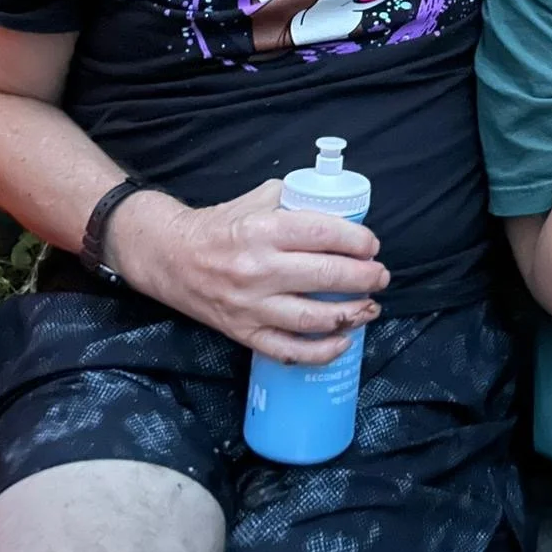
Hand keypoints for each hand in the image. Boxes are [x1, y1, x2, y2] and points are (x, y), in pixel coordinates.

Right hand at [109, 181, 388, 362]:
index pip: (322, 233)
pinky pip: (287, 350)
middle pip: (324, 276)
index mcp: (263, 230)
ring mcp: (250, 305)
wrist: (171, 257)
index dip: (356, 240)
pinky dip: (320, 352)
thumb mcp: (259, 199)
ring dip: (350, 315)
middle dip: (363, 277)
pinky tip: (342, 341)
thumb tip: (342, 208)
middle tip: (380, 276)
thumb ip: (298, 200)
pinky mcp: (243, 332)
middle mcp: (257, 269)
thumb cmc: (222, 225)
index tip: (372, 245)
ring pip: (311, 318)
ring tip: (370, 307)